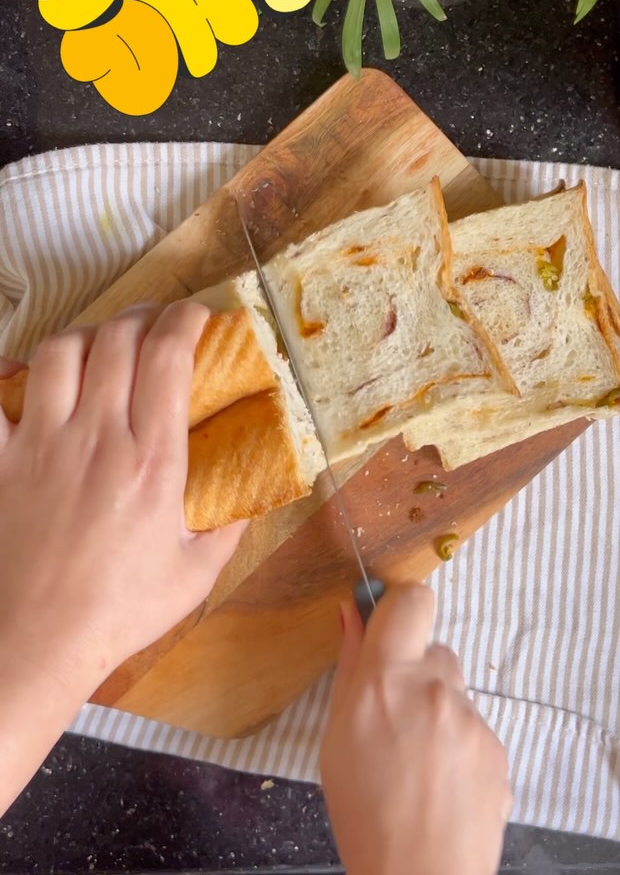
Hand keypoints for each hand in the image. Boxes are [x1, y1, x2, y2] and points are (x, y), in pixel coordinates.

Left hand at [0, 303, 244, 699]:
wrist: (34, 644)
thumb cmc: (117, 614)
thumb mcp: (194, 575)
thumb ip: (228, 526)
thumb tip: (252, 496)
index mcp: (152, 460)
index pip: (168, 356)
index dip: (185, 320)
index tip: (196, 316)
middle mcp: (97, 438)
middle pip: (116, 338)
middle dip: (141, 316)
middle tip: (153, 324)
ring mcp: (41, 445)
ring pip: (59, 352)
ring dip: (85, 335)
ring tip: (98, 344)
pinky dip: (7, 375)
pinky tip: (23, 375)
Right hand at [320, 583, 511, 874]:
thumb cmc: (365, 816)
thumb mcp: (336, 738)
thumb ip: (351, 668)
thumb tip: (354, 611)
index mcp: (387, 680)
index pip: (413, 600)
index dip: (401, 610)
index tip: (389, 631)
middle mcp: (435, 689)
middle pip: (434, 651)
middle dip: (415, 675)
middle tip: (395, 723)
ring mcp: (473, 720)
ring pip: (454, 694)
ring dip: (437, 714)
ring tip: (417, 766)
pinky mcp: (499, 749)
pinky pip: (475, 729)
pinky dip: (459, 747)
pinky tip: (442, 785)